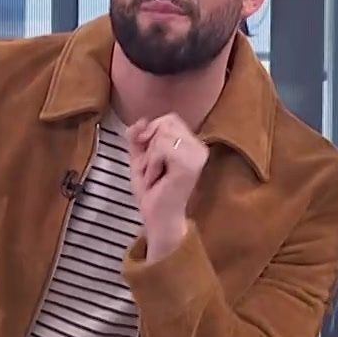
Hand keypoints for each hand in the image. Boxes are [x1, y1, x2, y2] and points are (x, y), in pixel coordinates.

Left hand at [126, 113, 208, 255]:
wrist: (158, 217)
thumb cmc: (152, 191)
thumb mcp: (140, 157)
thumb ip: (138, 136)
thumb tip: (142, 120)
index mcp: (192, 144)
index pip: (169, 119)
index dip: (152, 132)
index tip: (149, 157)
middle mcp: (199, 148)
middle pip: (166, 123)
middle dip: (150, 146)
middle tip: (153, 169)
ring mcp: (196, 155)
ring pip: (162, 134)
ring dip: (150, 158)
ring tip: (155, 175)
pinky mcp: (189, 164)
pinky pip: (161, 147)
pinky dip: (152, 163)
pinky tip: (158, 178)